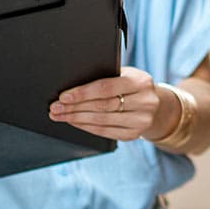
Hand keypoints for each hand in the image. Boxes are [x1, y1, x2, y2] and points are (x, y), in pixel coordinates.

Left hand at [49, 67, 168, 140]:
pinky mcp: (135, 134)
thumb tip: (72, 86)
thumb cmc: (131, 85)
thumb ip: (106, 78)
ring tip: (60, 116)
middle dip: (75, 107)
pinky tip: (75, 123)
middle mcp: (145, 102)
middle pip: (102, 106)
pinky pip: (106, 132)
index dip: (82, 93)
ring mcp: (142, 120)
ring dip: (77, 119)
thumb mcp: (124, 74)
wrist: (153, 102)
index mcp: (141, 81)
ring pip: (102, 121)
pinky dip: (87, 128)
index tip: (63, 96)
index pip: (106, 88)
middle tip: (55, 108)